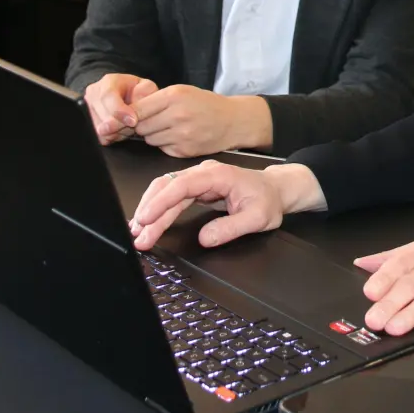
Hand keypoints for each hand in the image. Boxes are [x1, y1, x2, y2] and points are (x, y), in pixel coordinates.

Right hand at [83, 74, 158, 143]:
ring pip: (103, 130)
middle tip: (135, 124)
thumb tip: (137, 100)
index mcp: (108, 81)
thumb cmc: (137, 93)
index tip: (133, 121)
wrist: (126, 99)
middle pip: (104, 116)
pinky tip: (121, 129)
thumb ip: (145, 91)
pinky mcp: (88, 124)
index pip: (108, 96)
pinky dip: (114, 137)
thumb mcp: (146, 87)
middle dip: (123, 124)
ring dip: (120, 131)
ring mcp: (88, 109)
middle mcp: (94, 93)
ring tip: (129, 124)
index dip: (120, 111)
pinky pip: (102, 137)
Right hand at [129, 161, 325, 249]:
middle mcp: (205, 173)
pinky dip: (159, 210)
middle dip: (150, 211)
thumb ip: (231, 228)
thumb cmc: (268, 201)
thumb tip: (205, 239)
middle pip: (169, 188)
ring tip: (137, 232)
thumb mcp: (257, 219)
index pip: (182, 185)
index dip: (162, 202)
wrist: (276, 190)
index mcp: (218, 175)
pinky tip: (148, 222)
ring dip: (151, 211)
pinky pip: (173, 197)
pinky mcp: (197, 188)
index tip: (146, 219)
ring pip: (167, 192)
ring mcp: (199, 179)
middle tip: (138, 235)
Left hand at [132, 85, 270, 157]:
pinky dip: (166, 144)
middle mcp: (177, 115)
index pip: (137, 110)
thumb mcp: (182, 92)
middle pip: (141, 127)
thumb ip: (156, 100)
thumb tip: (127, 112)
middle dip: (142, 126)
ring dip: (153, 136)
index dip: (127, 116)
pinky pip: (162, 149)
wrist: (233, 121)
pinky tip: (178, 137)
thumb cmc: (205, 104)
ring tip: (168, 128)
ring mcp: (182, 135)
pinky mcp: (185, 150)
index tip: (121, 120)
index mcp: (174, 96)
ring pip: (150, 140)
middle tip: (152, 122)